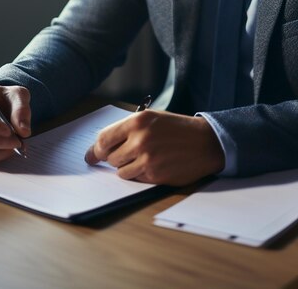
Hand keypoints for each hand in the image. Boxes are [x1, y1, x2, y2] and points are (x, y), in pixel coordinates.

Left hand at [84, 110, 224, 185]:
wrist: (204, 142)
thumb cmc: (176, 129)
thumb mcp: (152, 119)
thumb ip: (127, 130)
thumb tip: (99, 148)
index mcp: (137, 121)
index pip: (103, 139)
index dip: (95, 150)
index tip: (92, 156)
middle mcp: (140, 139)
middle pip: (110, 157)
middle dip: (115, 158)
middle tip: (127, 154)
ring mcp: (147, 159)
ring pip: (120, 171)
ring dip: (127, 168)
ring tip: (144, 158)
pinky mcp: (155, 175)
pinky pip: (135, 179)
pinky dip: (140, 174)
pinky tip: (154, 165)